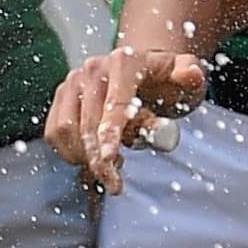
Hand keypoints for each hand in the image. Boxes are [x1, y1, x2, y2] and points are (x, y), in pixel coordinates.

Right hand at [42, 43, 207, 193]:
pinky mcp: (62, 96)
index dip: (111, 134)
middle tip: (116, 185)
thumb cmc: (166, 79)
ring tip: (113, 163)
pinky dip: (71, 151)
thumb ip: (190, 74)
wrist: (141, 69)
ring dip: (86, 155)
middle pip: (88, 122)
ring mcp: (73, 81)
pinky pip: (55, 132)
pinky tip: (94, 156)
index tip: (110, 159)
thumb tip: (192, 75)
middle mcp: (93, 68)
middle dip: (100, 160)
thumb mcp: (186, 75)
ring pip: (67, 129)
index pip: (114, 103)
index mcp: (125, 62)